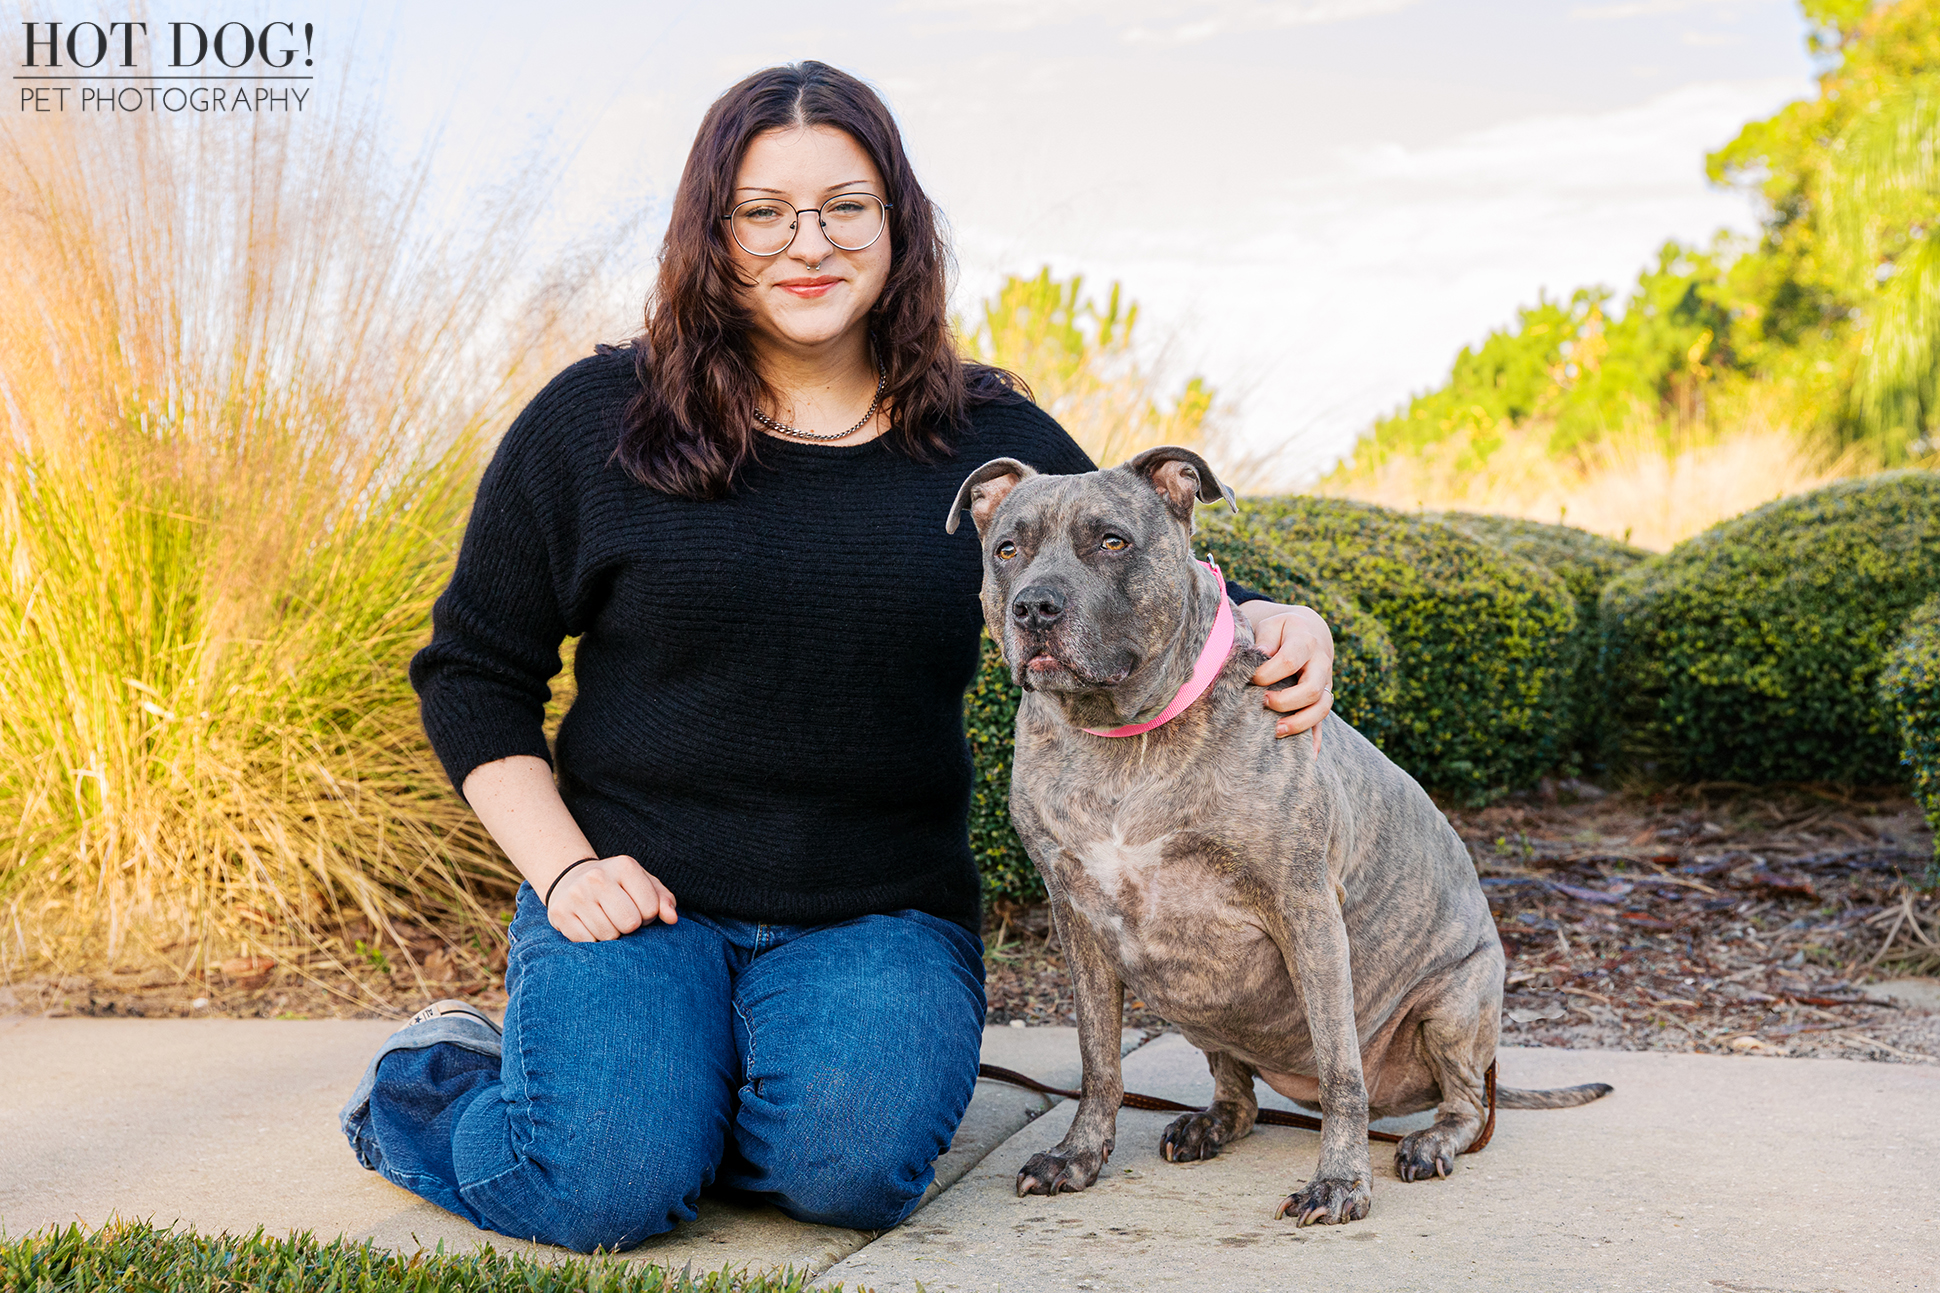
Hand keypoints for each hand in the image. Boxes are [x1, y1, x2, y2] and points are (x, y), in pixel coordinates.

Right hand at [545, 855, 677, 942]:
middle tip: (622, 916)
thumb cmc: (618, 885)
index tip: (638, 908)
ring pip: (609, 935)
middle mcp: (597, 877)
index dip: (649, 915)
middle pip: (630, 923)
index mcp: (624, 866)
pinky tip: (590, 924)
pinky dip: (593, 939)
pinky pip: (588, 942)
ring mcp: (576, 895)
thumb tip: (672, 919)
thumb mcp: (643, 884)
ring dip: (612, 934)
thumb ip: (663, 900)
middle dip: (631, 926)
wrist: (571, 879)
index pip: (651, 909)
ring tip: (606, 918)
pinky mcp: (560, 913)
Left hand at [1242, 602, 1334, 754]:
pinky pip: (1323, 723)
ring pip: (1322, 708)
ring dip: (1300, 723)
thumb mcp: (1272, 625)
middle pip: (1312, 689)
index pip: (1290, 661)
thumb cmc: (1281, 631)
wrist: (1308, 632)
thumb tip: (1259, 654)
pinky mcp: (1322, 700)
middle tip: (1263, 702)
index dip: (1269, 673)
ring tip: (1276, 731)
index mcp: (1305, 642)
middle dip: (1287, 701)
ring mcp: (1325, 684)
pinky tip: (1307, 757)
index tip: (1251, 678)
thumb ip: (1265, 637)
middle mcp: (1320, 665)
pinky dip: (1316, 740)